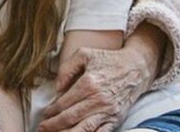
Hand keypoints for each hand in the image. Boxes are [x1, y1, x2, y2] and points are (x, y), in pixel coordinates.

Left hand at [37, 46, 151, 131]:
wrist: (137, 68)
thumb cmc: (109, 60)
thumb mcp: (84, 54)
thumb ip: (66, 68)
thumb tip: (57, 87)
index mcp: (89, 83)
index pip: (64, 103)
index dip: (51, 111)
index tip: (44, 115)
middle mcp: (98, 100)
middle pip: (70, 118)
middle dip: (53, 126)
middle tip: (42, 128)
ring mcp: (108, 111)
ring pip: (83, 129)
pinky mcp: (116, 119)